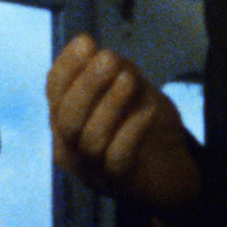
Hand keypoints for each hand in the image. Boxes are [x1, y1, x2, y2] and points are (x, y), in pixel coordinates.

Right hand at [46, 33, 201, 211]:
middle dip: (86, 84)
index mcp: (65, 120)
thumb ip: (117, 73)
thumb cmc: (143, 126)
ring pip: (88, 139)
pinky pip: (117, 159)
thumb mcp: (133, 91)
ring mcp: (92, 170)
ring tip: (128, 79)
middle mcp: (70, 148)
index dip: (67, 66)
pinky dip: (131, 132)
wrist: (173, 172)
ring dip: (109, 105)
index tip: (86, 41)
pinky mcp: (119, 184)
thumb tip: (101, 53)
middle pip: (66, 118)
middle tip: (108, 58)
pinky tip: (148, 111)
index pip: (54, 92)